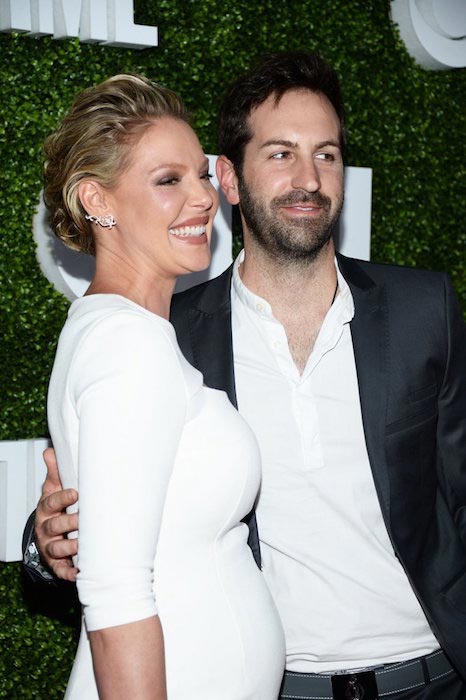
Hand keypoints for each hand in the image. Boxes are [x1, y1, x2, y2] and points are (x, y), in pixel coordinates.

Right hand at [35, 447, 78, 581]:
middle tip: (84, 520)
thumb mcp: (53, 488)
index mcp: (47, 508)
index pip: (51, 502)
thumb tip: (51, 451)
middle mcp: (47, 528)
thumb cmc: (55, 507)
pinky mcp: (56, 563)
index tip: (75, 493)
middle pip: (55, 526)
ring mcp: (51, 546)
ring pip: (58, 549)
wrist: (48, 532)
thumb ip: (55, 471)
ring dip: (71, 548)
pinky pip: (61, 570)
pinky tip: (79, 573)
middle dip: (68, 523)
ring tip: (84, 545)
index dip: (62, 498)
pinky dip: (69, 573)